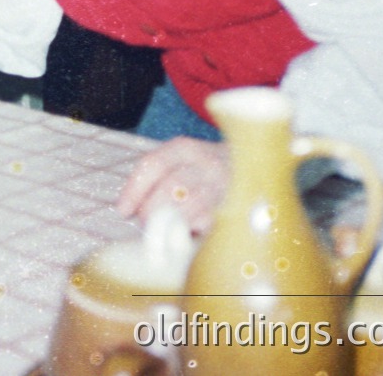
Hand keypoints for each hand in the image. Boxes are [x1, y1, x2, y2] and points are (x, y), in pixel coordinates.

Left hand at [116, 137, 230, 233]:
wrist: (260, 169)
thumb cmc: (209, 172)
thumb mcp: (185, 163)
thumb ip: (159, 178)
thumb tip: (128, 208)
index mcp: (187, 149)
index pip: (154, 164)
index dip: (134, 189)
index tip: (123, 210)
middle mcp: (208, 163)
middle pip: (170, 187)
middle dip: (151, 210)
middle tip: (146, 223)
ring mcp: (227, 186)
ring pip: (190, 207)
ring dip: (171, 223)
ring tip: (166, 230)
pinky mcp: (241, 209)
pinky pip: (210, 224)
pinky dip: (195, 232)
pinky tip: (191, 233)